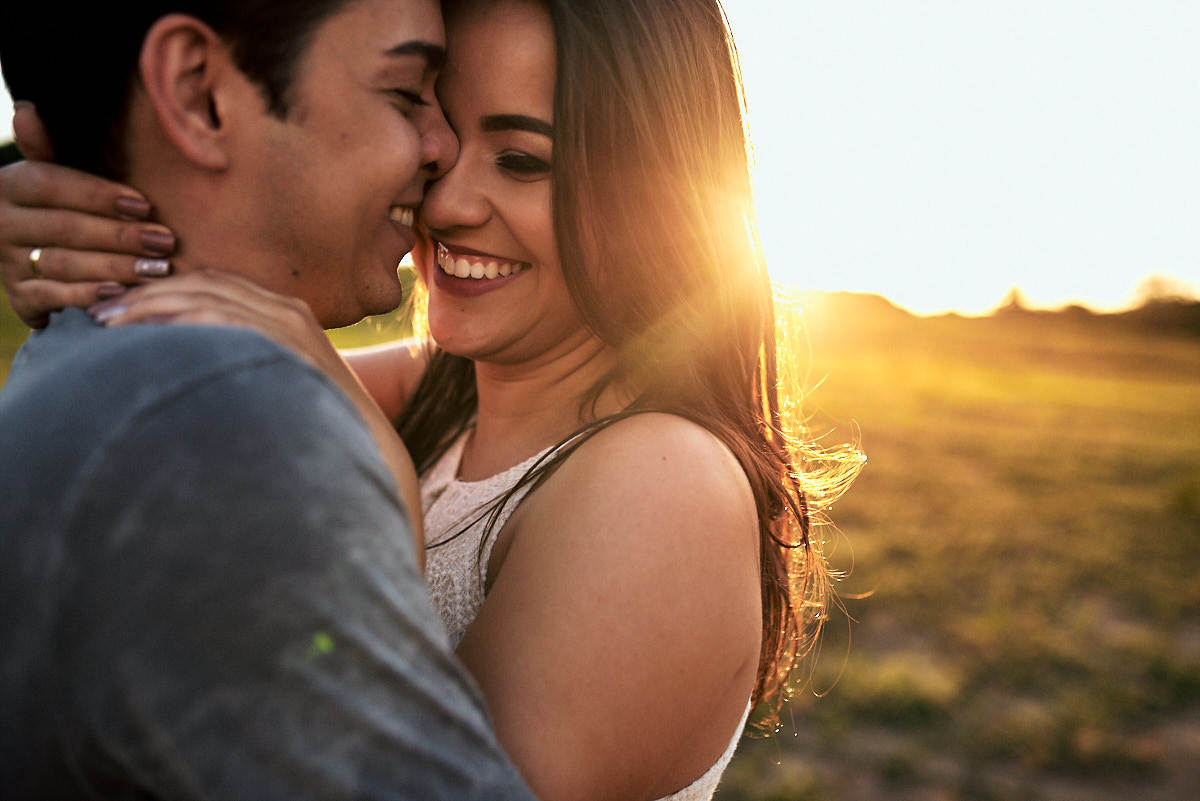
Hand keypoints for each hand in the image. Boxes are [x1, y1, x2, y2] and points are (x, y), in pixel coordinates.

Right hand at [0, 102, 177, 327]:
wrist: (24, 253)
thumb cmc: (55, 207)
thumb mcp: (50, 175)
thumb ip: (46, 149)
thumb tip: (27, 110)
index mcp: (9, 185)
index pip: (50, 184)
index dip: (98, 194)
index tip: (144, 204)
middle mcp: (1, 222)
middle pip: (64, 227)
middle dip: (120, 236)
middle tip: (164, 242)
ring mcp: (7, 261)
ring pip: (63, 263)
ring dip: (114, 267)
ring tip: (156, 269)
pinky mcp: (18, 296)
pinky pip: (53, 296)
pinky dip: (87, 295)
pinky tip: (121, 292)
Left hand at [89, 270, 426, 560]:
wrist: (370, 454)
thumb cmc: (316, 431)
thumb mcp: (275, 388)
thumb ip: (243, 368)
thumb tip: (193, 375)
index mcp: (285, 315)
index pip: (212, 284)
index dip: (160, 291)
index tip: (115, 311)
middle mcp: (289, 310)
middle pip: (205, 281)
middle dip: (146, 292)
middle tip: (97, 312)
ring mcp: (292, 323)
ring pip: (208, 293)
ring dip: (151, 303)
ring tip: (106, 322)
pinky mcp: (292, 341)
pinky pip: (227, 315)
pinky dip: (181, 316)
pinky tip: (145, 331)